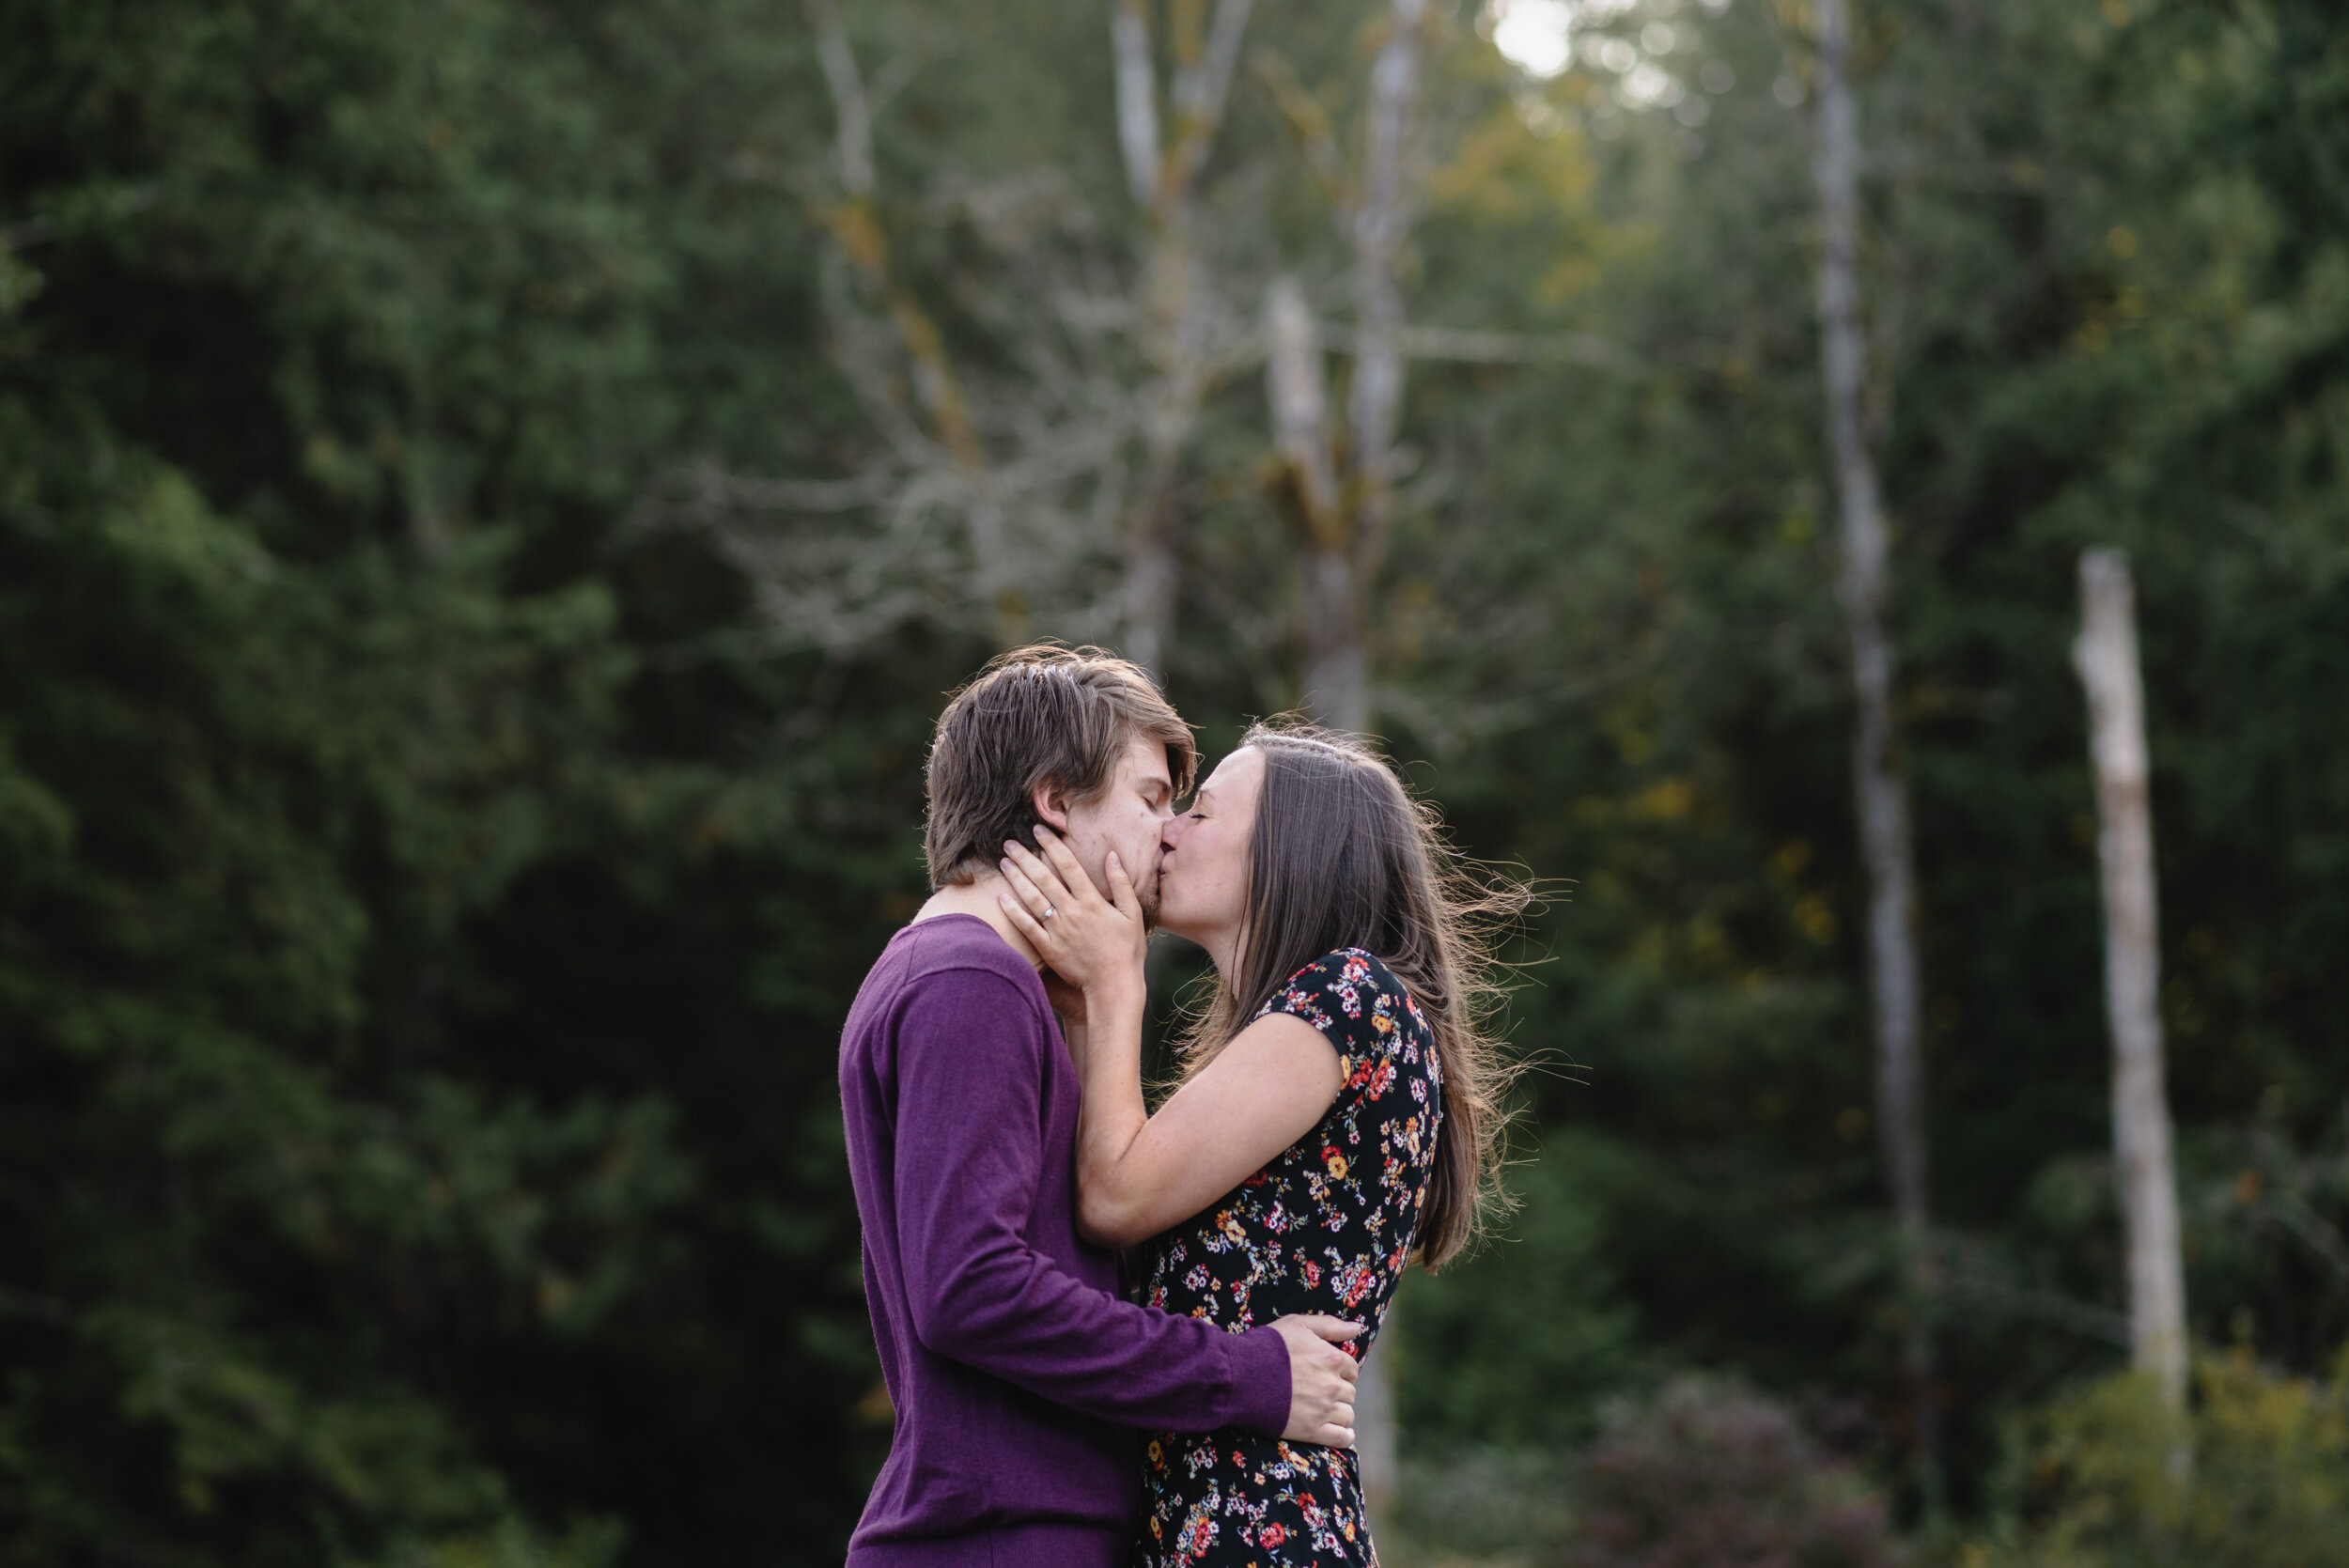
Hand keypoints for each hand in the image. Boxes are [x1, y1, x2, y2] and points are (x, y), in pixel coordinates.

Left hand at [997, 828, 1145, 1003]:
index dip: (1052, 845)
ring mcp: (1058, 931)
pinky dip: (1014, 912)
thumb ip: (1121, 884)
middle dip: (1026, 857)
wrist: (1114, 985)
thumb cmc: (1126, 950)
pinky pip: (1027, 927)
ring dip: (1017, 879)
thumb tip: (1112, 855)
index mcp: (1092, 901)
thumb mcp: (1132, 914)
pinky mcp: (1049, 949)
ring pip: (1032, 899)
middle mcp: (1072, 912)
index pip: (1068, 865)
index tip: (1038, 830)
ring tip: (1003, 863)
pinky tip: (1002, 898)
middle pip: (1044, 878)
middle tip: (1009, 842)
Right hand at [1267, 1314, 1362, 1447]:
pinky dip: (1344, 1436)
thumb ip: (1330, 1325)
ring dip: (1339, 1413)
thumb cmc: (1268, 1347)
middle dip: (1338, 1392)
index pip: (1351, 1369)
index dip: (1340, 1372)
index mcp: (1332, 1358)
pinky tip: (1336, 1431)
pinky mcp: (1312, 1430)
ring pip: (1348, 1415)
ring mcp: (1324, 1409)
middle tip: (1318, 1391)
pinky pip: (1343, 1438)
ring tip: (1321, 1410)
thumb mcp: (1298, 1325)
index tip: (1326, 1374)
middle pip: (1350, 1393)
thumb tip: (1358, 1327)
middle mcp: (1332, 1385)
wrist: (1240, 1377)